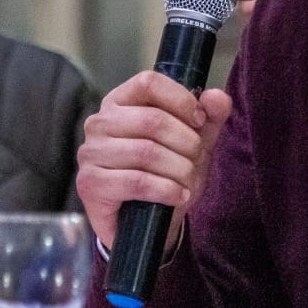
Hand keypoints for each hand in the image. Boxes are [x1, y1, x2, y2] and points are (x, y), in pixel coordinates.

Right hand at [76, 70, 231, 249]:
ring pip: (146, 152)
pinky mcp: (90, 182)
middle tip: (197, 158)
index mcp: (120, 101)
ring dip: (179, 168)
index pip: (148, 83)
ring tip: (188, 180)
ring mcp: (91, 152)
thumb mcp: (193, 142)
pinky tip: (178, 196)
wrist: (146, 224)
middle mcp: (100, 122)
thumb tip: (217, 97)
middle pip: (152, 120)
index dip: (180, 99)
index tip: (199, 120)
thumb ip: (209, 117)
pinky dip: (166, 190)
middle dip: (186, 142)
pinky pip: (136, 181)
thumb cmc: (166, 173)